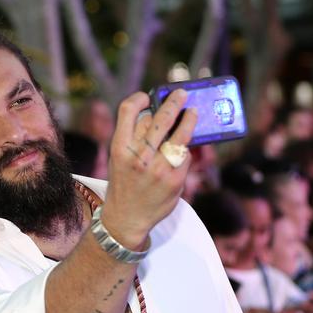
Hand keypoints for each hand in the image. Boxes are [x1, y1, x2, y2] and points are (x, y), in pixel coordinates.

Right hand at [100, 89, 197, 248]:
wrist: (126, 218)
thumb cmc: (123, 184)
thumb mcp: (119, 160)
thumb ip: (133, 139)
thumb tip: (159, 116)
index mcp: (119, 149)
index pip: (128, 112)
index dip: (139, 99)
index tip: (147, 96)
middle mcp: (138, 157)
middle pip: (160, 118)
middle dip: (173, 102)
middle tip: (181, 94)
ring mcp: (158, 168)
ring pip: (179, 135)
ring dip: (189, 119)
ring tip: (193, 112)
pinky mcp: (174, 179)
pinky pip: (185, 155)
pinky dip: (184, 150)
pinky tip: (184, 148)